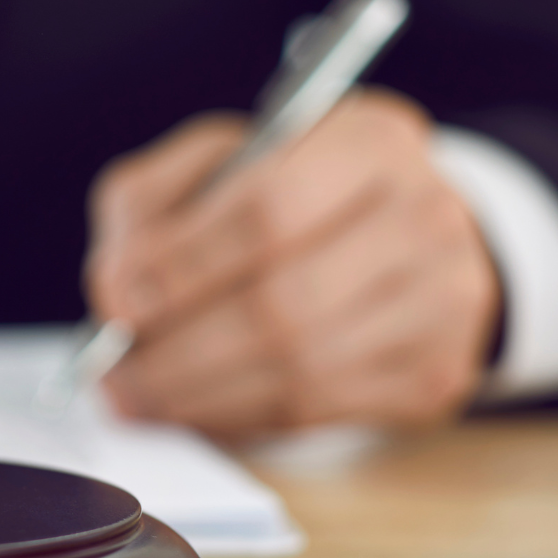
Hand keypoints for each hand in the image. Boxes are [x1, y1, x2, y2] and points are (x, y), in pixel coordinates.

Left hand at [84, 91, 499, 441]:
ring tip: (137, 396)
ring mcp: (443, 299)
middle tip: (114, 370)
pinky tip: (194, 408)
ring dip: (198, 394)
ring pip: (299, 368)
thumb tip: (114, 290)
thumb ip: (149, 207)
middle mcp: (425, 214)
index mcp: (369, 140)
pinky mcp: (435, 372)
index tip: (114, 301)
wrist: (403, 241)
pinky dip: (239, 416)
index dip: (180, 265)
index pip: (267, 208)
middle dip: (179, 348)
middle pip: (283, 301)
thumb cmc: (290, 196)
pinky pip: (318, 411)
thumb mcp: (213, 166)